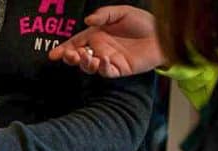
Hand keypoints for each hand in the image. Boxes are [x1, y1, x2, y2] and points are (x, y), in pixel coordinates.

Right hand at [48, 6, 162, 77]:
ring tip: (86, 57)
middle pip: (78, 57)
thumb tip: (87, 20)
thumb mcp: (123, 12)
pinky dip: (102, 68)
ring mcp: (108, 60)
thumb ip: (105, 15)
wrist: (163, 34)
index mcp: (97, 36)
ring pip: (89, 67)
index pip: (76, 43)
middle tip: (69, 56)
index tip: (53, 55)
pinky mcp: (119, 69)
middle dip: (70, 58)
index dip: (64, 49)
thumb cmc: (143, 22)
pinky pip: (106, 71)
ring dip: (84, 64)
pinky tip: (102, 60)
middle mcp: (100, 49)